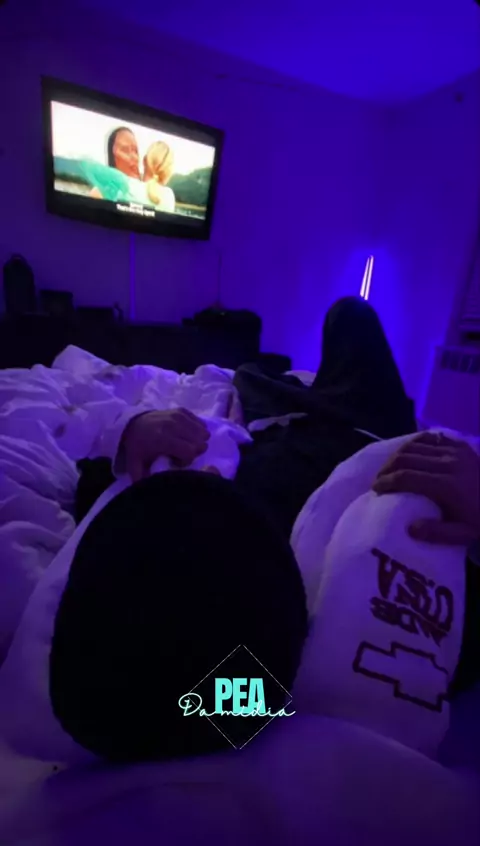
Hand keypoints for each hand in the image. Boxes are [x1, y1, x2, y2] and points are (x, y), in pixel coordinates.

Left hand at [121, 409, 209, 482]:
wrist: (131, 423)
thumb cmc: (137, 446)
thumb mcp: (135, 464)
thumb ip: (142, 478)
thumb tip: (150, 492)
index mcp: (161, 439)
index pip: (189, 451)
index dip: (187, 460)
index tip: (177, 463)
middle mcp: (172, 425)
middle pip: (199, 442)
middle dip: (194, 452)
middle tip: (182, 454)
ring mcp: (178, 416)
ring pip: (203, 432)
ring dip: (197, 441)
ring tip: (184, 444)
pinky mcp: (182, 410)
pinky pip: (200, 422)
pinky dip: (197, 430)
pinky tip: (187, 436)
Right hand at [373, 431, 479, 545]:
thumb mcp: (464, 534)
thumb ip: (437, 533)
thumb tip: (410, 528)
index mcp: (446, 486)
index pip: (406, 477)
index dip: (386, 482)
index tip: (375, 490)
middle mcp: (447, 463)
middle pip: (406, 458)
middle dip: (386, 468)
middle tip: (379, 480)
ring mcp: (455, 451)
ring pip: (415, 445)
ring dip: (397, 455)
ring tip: (390, 468)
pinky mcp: (461, 445)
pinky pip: (431, 438)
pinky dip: (415, 443)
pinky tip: (409, 452)